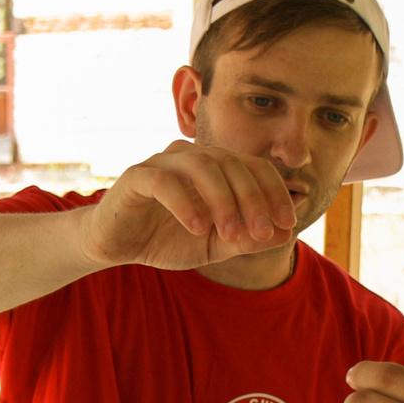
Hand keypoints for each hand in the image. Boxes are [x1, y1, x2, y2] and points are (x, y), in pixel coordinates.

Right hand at [77, 140, 301, 271]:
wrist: (116, 245)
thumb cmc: (166, 239)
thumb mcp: (215, 246)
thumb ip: (247, 239)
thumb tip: (286, 233)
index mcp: (215, 167)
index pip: (254, 166)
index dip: (275, 192)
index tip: (287, 223)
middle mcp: (191, 156)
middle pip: (232, 162)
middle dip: (253, 199)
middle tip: (261, 232)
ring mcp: (163, 162)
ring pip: (202, 165)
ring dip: (223, 200)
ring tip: (230, 234)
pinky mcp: (136, 176)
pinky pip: (164, 180)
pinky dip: (185, 203)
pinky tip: (196, 228)